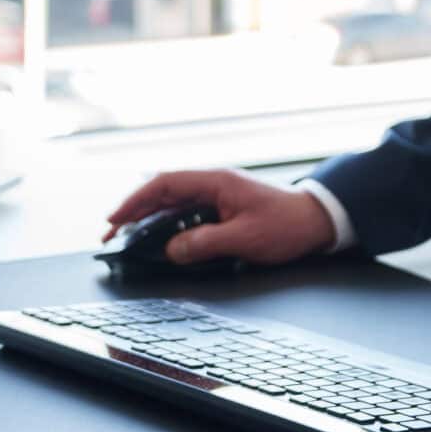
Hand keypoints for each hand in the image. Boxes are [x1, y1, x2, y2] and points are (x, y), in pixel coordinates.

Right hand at [99, 169, 333, 266]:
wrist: (319, 220)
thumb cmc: (287, 224)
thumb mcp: (244, 238)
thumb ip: (204, 243)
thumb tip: (171, 250)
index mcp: (216, 181)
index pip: (164, 184)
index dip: (135, 200)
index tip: (115, 218)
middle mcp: (214, 183)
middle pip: (163, 192)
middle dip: (134, 211)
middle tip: (111, 233)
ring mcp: (219, 194)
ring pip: (174, 203)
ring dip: (149, 218)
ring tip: (127, 237)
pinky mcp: (225, 207)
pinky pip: (188, 213)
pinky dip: (169, 224)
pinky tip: (160, 238)